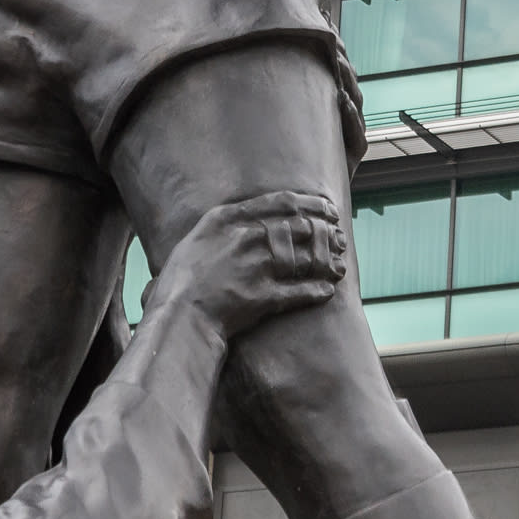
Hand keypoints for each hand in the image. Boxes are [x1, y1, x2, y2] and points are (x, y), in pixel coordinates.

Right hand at [146, 191, 347, 339]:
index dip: (313, 204)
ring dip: (328, 262)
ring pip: (306, 257)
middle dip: (326, 232)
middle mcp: (246, 237)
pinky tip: (327, 291)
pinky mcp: (264, 296)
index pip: (284, 202)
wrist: (178, 316)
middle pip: (301, 227)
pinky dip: (318, 291)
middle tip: (340, 238)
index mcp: (228, 218)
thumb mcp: (197, 239)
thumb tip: (252, 219)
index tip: (328, 209)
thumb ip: (226, 225)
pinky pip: (302, 291)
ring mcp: (256, 266)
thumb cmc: (180, 281)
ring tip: (338, 266)